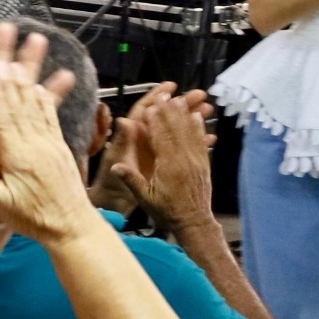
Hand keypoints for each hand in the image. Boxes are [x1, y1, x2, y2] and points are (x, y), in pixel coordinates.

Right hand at [0, 23, 99, 243]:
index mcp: (19, 157)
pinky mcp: (59, 146)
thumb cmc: (34, 219)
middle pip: (19, 105)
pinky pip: (49, 116)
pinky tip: (41, 85)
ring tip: (19, 58)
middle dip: (9, 77)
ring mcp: (50, 143)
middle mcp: (36, 145)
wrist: (72, 227)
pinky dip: (44, 97)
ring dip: (26, 79)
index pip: (3, 121)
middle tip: (3, 53)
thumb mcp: (4, 207)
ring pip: (34, 105)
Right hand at [112, 84, 215, 234]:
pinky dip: (198, 128)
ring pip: (190, 133)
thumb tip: (115, 166)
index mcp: (168, 167)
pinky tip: (197, 118)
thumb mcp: (145, 198)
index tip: (151, 106)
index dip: (156, 121)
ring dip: (185, 115)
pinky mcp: (203, 164)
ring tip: (181, 99)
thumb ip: (131, 180)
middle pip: (176, 130)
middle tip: (165, 96)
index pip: (161, 138)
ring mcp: (196, 161)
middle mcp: (184, 160)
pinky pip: (200, 142)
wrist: (194, 222)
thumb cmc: (167, 212)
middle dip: (170, 111)